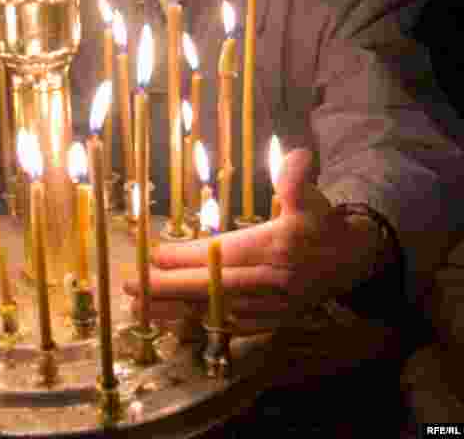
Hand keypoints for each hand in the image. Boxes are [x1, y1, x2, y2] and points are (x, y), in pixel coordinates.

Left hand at [123, 148, 382, 331]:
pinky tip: (173, 323)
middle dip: (169, 288)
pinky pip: (231, 328)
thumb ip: (300, 177)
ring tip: (140, 307)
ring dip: (177, 311)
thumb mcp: (313, 195)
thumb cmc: (322, 222)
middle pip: (213, 288)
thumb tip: (297, 157)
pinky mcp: (273, 321)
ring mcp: (272, 306)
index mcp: (277, 247)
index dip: (188, 256)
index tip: (154, 255)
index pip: (224, 254)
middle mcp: (272, 281)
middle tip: (131, 285)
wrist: (353, 261)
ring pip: (217, 312)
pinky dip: (201, 327)